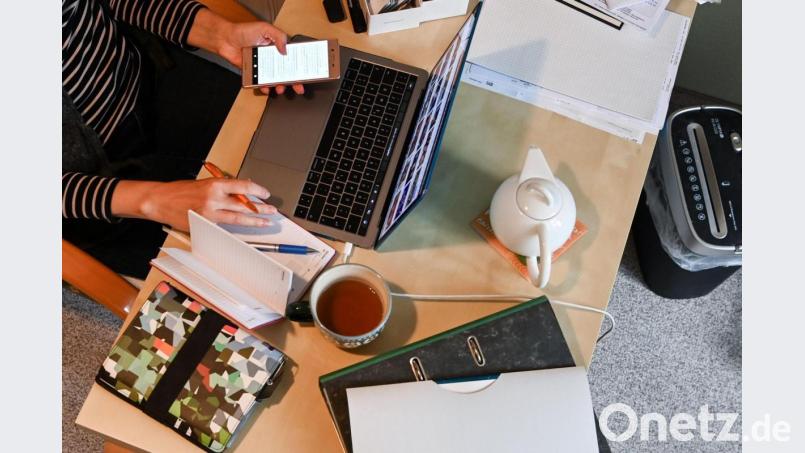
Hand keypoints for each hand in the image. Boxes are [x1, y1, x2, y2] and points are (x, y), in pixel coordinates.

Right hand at [112, 179, 276, 231]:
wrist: (160, 200)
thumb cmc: (181, 191)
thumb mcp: (204, 183)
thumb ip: (223, 188)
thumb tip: (241, 191)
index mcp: (215, 184)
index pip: (243, 187)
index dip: (258, 191)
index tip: (266, 194)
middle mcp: (214, 198)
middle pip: (244, 205)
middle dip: (261, 208)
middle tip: (272, 210)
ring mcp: (210, 213)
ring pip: (238, 218)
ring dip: (254, 220)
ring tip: (265, 221)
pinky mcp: (205, 224)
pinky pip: (225, 226)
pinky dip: (235, 226)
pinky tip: (244, 227)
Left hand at [188, 9, 303, 95]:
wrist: (226, 39)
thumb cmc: (244, 31)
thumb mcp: (265, 28)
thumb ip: (278, 36)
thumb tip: (285, 50)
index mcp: (277, 47)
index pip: (292, 58)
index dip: (299, 66)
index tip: (304, 73)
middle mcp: (271, 58)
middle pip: (286, 72)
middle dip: (294, 81)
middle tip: (298, 88)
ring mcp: (263, 66)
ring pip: (275, 79)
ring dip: (280, 86)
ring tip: (280, 88)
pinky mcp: (254, 73)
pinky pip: (261, 83)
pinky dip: (265, 87)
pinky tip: (266, 88)